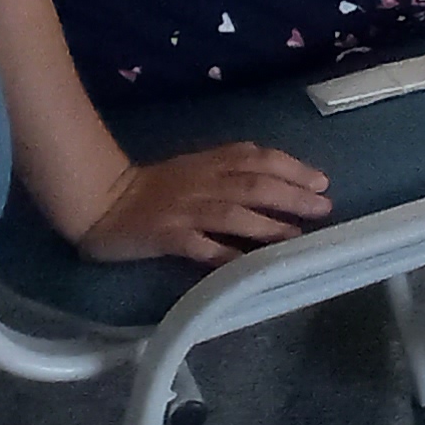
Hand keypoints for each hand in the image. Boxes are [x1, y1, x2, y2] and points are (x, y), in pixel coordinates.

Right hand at [79, 140, 330, 264]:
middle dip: (292, 195)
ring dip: (268, 225)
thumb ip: (230, 170)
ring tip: (297, 235)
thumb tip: (277, 181)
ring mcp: (186, 210)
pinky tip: (247, 266)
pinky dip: (225, 254)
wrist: (100, 199)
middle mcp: (204, 183)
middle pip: (254, 184)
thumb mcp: (195, 167)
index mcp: (211, 163)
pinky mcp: (168, 237)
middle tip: (324, 207)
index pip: (259, 159)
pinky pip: (200, 247)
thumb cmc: (152, 186)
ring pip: (233, 214)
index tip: (321, 180)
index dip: (293, 168)